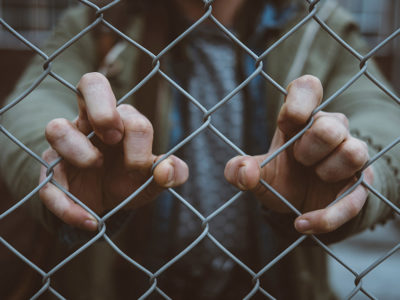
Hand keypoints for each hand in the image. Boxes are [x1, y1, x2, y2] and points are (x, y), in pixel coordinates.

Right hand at [39, 73, 187, 230]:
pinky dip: (66, 204)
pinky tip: (89, 221)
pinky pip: (47, 180)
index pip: (130, 113)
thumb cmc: (130, 180)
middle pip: (91, 84)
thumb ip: (172, 173)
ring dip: (78, 149)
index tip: (140, 166)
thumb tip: (168, 169)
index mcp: (122, 121)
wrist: (104, 204)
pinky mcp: (51, 171)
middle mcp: (92, 123)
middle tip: (113, 136)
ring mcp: (68, 144)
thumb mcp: (154, 180)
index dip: (137, 137)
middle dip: (102, 108)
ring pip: (56, 127)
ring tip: (96, 167)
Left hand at [224, 75, 372, 234]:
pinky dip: (327, 215)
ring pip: (353, 151)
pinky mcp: (359, 184)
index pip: (308, 89)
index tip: (289, 120)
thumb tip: (243, 170)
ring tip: (314, 177)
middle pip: (330, 124)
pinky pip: (354, 197)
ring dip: (327, 170)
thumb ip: (240, 170)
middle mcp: (329, 130)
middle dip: (309, 147)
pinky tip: (302, 223)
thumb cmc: (281, 177)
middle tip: (298, 159)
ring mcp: (349, 154)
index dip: (301, 99)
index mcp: (300, 120)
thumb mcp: (257, 175)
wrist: (300, 205)